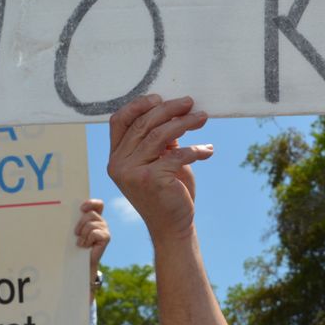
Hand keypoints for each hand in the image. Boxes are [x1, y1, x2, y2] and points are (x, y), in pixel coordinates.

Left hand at [75, 198, 109, 278]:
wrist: (79, 262)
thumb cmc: (74, 246)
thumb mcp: (73, 232)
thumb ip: (73, 222)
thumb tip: (61, 213)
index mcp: (94, 217)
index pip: (98, 204)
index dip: (91, 203)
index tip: (81, 209)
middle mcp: (101, 222)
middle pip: (91, 214)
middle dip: (81, 223)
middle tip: (76, 233)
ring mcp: (105, 229)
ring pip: (91, 224)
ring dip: (83, 234)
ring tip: (80, 242)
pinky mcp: (106, 237)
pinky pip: (95, 233)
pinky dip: (87, 240)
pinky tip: (85, 246)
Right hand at [107, 95, 211, 240]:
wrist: (173, 226)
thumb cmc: (168, 190)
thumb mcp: (161, 160)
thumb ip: (160, 139)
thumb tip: (175, 110)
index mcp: (116, 157)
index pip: (119, 121)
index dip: (138, 105)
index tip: (160, 97)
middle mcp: (118, 164)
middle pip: (143, 124)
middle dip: (169, 109)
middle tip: (191, 103)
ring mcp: (132, 172)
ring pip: (160, 134)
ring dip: (185, 123)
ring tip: (203, 118)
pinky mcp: (151, 179)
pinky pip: (177, 154)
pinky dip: (196, 149)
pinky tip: (208, 150)